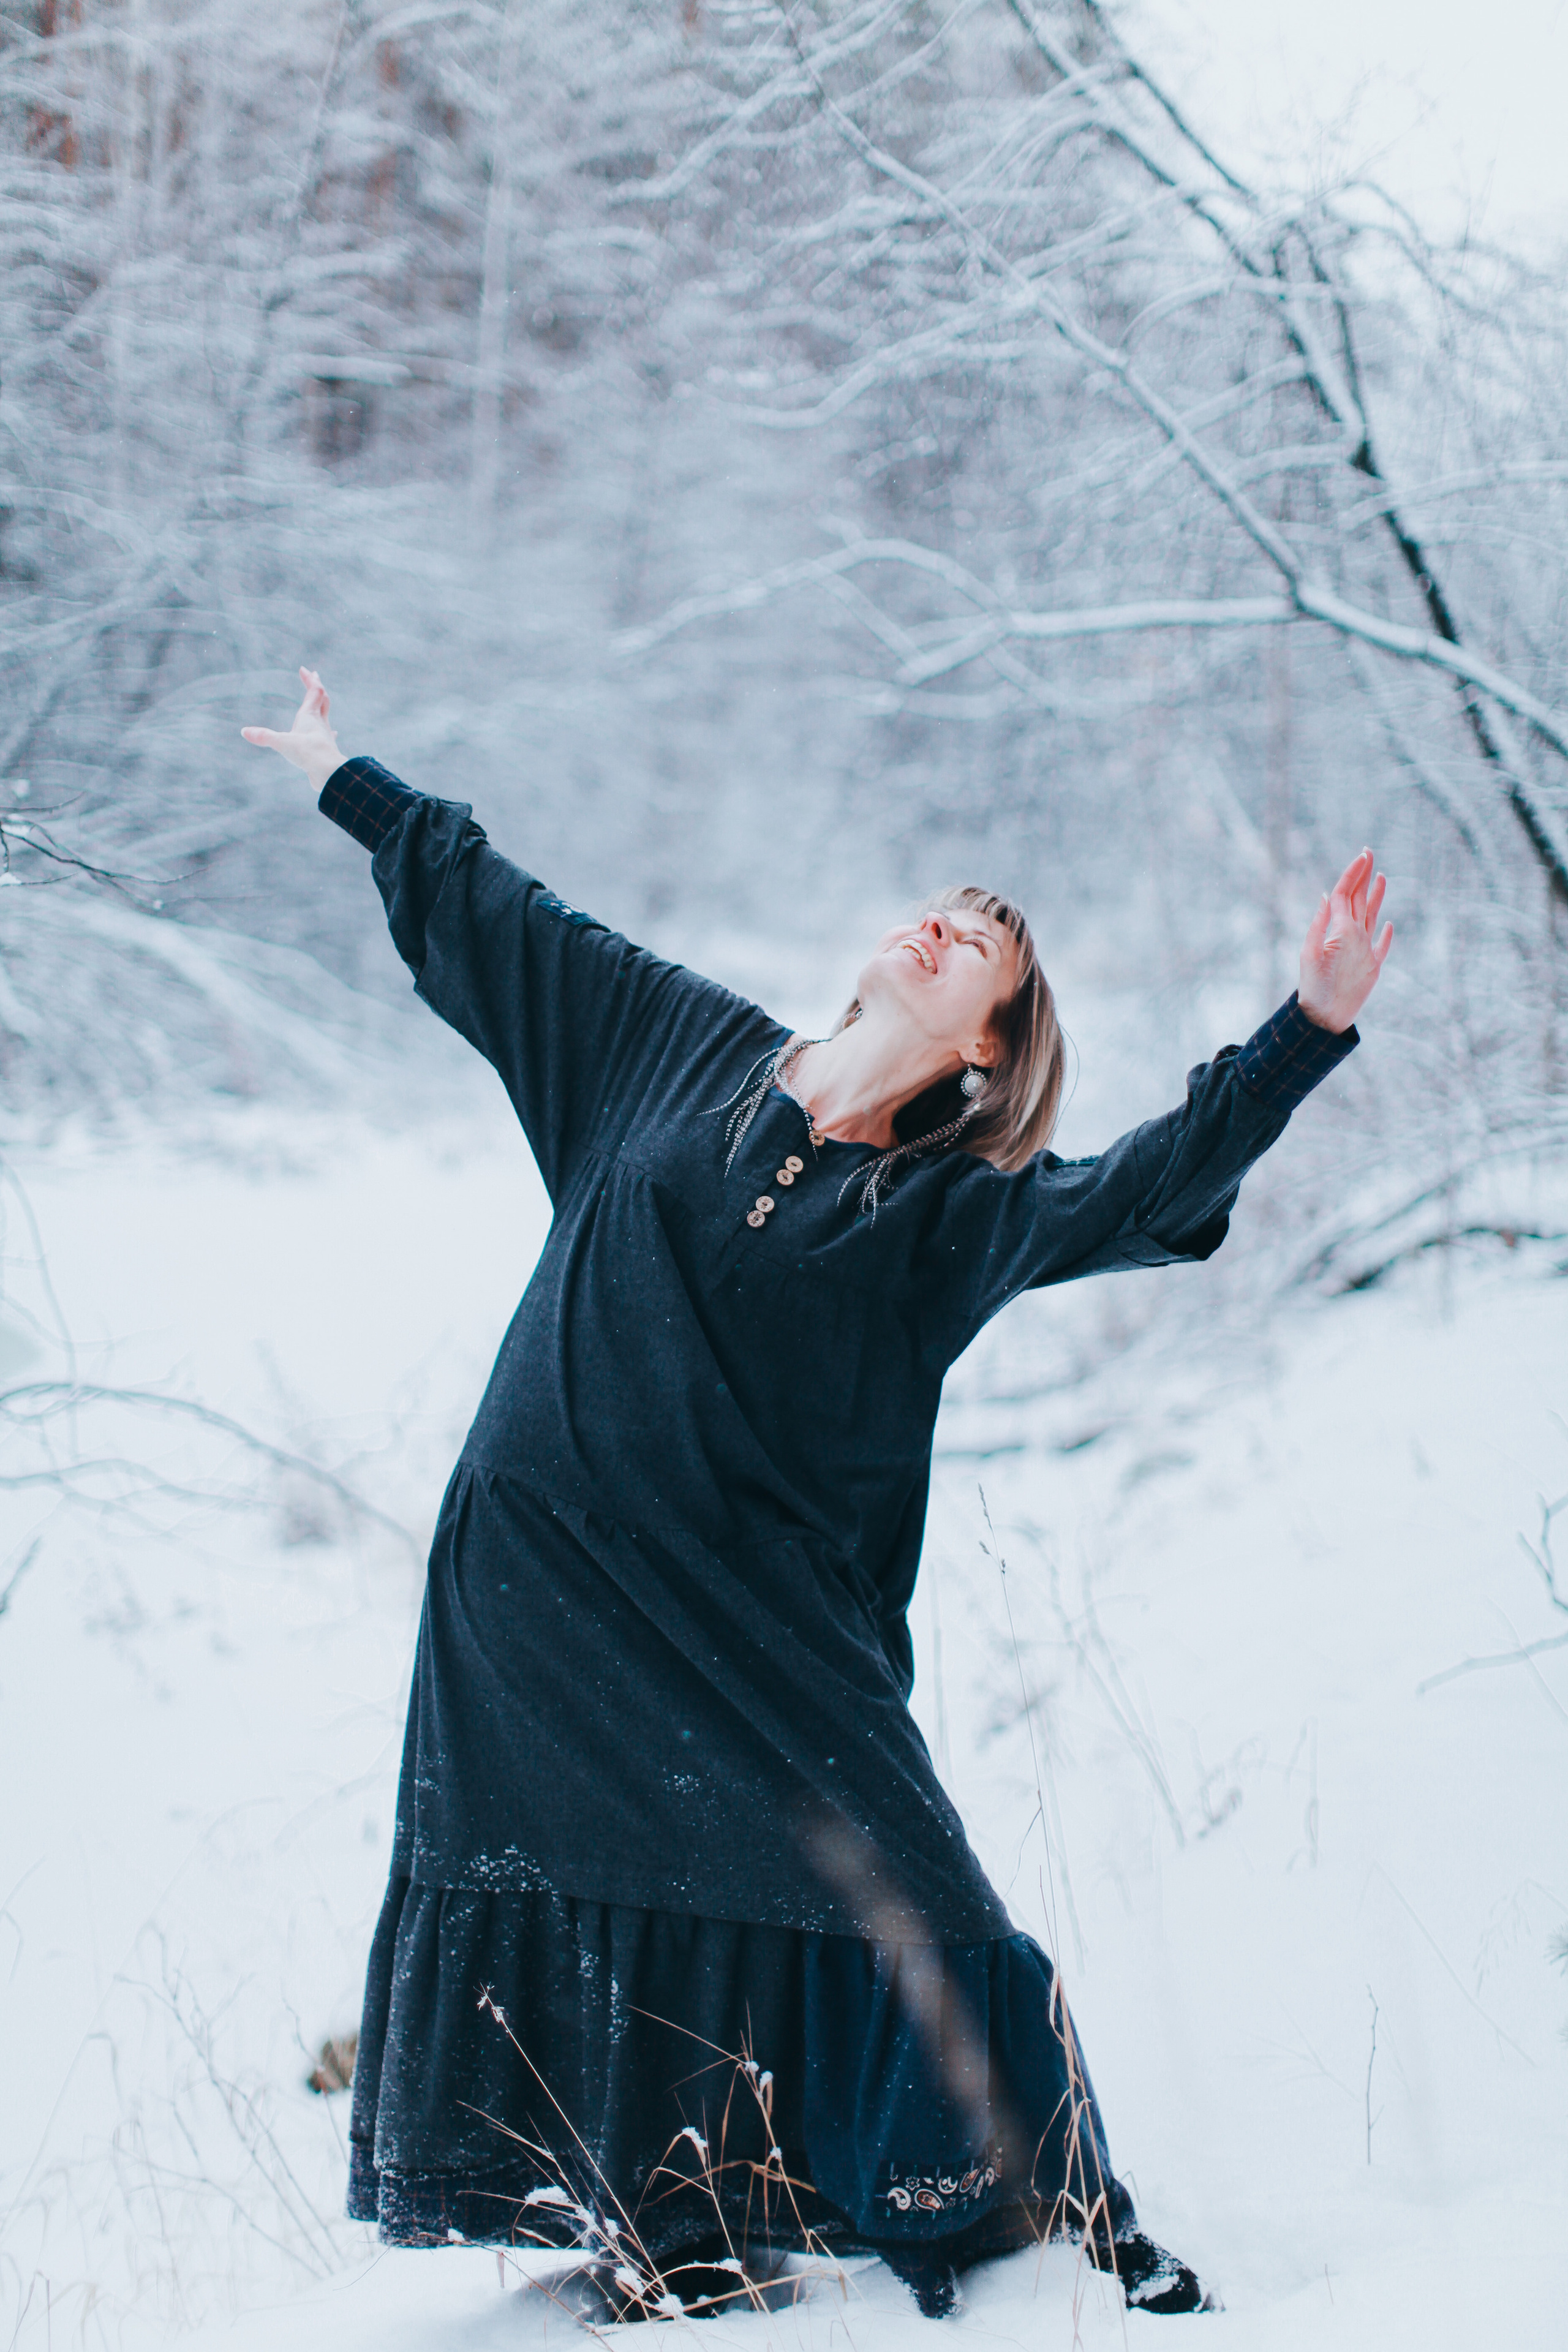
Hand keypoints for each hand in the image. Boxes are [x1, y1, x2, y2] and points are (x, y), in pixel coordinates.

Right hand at [241, 667, 343, 794]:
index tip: (304, 669)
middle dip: (317, 687)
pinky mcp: (326, 749)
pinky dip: (326, 731)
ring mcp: (324, 736)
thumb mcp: (282, 743)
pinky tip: (331, 733)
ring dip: (322, 707)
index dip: (309, 679)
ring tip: (321, 702)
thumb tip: (244, 732)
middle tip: (315, 677)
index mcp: (310, 716)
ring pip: (325, 716)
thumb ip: (264, 736)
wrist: (329, 774)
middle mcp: (319, 723)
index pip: (313, 691)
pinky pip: (327, 735)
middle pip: (322, 700)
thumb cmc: (308, 754)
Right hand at [1297, 849, 1392, 1032]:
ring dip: (1377, 896)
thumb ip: (1319, 923)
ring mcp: (1369, 951)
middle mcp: (1359, 937)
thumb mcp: (1307, 954)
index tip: (1361, 855)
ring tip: (1382, 877)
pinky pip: (1383, 944)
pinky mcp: (1374, 966)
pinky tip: (1389, 923)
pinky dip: (1386, 932)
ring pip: (1375, 917)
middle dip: (1365, 876)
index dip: (1353, 873)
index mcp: (1342, 931)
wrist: (1327, 1019)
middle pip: (1361, 900)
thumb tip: (1329, 896)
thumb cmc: (1312, 988)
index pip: (1346, 894)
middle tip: (1368, 854)